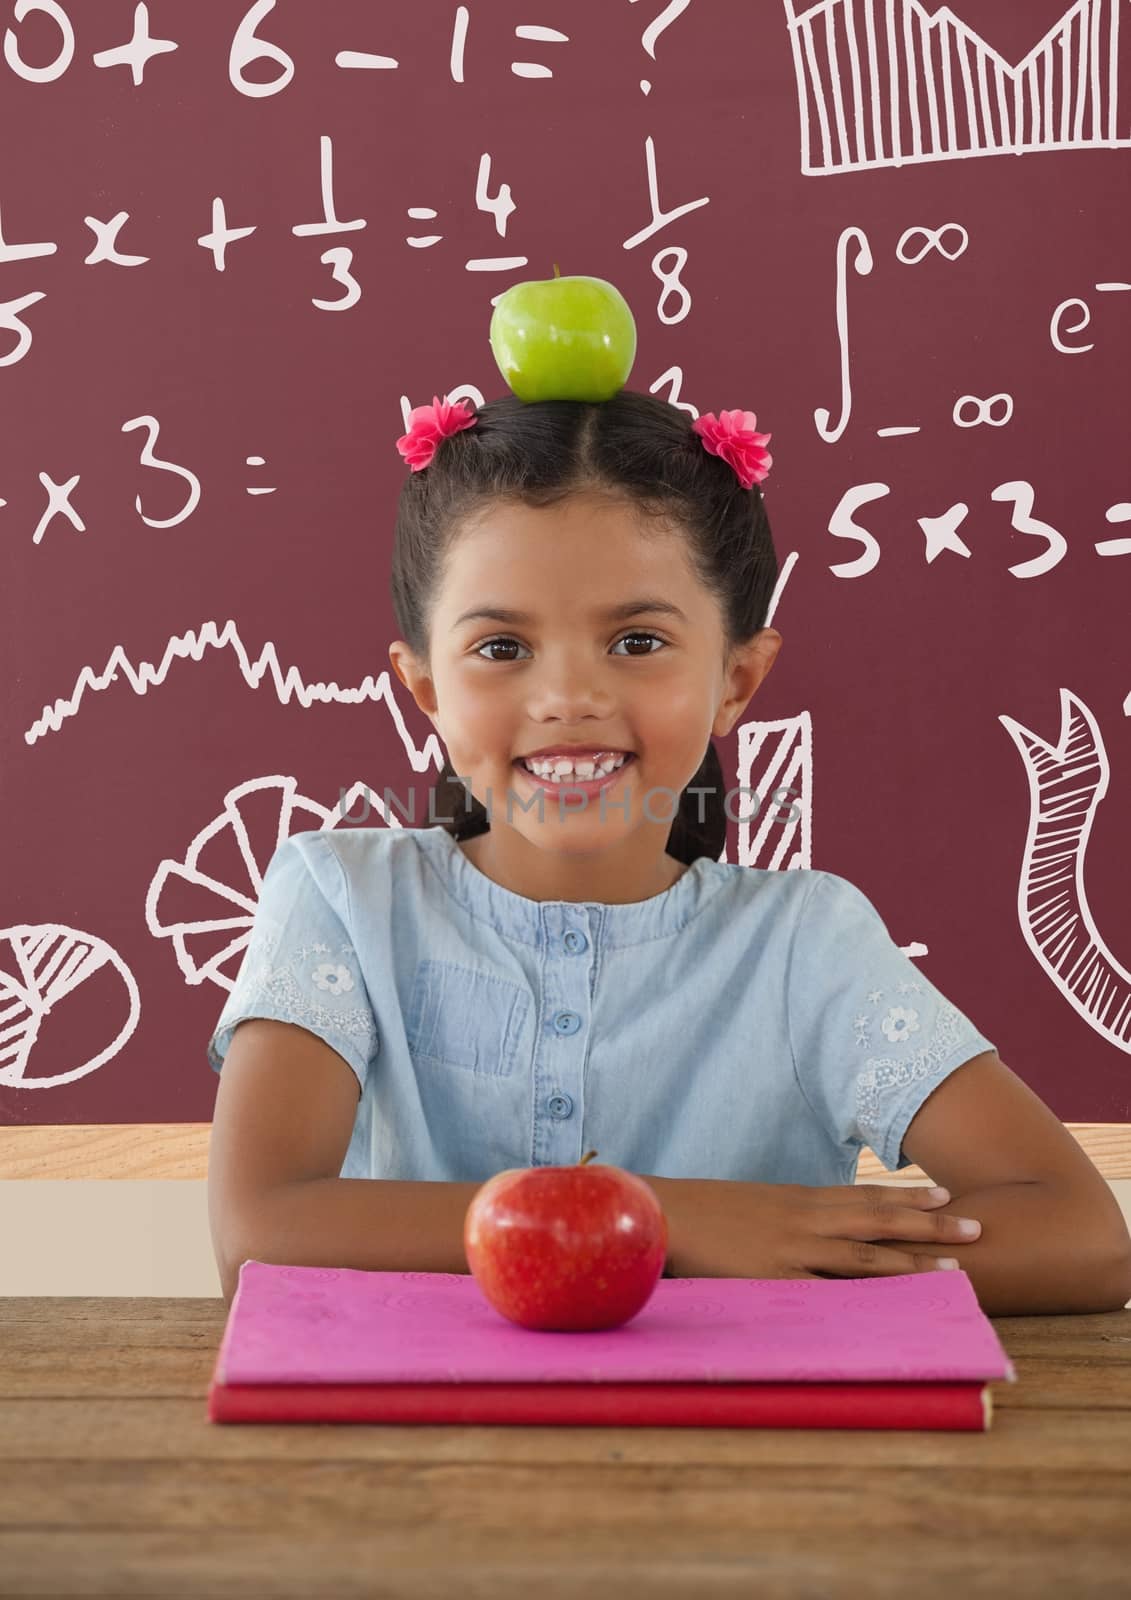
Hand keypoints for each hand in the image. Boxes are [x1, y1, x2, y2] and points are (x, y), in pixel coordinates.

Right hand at [643, 1177, 980, 1278]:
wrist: (665, 1213)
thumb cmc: (709, 1213)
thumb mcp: (758, 1206)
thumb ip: (792, 1217)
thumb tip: (822, 1231)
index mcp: (801, 1201)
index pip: (865, 1197)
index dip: (908, 1198)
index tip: (946, 1197)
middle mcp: (806, 1220)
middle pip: (879, 1222)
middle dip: (930, 1226)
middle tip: (977, 1228)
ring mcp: (793, 1250)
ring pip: (865, 1256)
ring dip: (913, 1263)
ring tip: (955, 1271)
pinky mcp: (774, 1279)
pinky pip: (827, 1291)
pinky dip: (862, 1298)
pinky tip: (892, 1307)